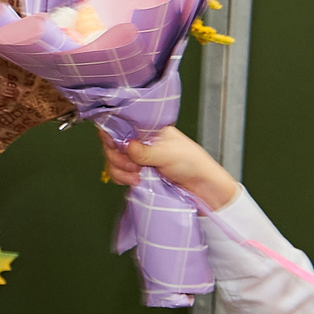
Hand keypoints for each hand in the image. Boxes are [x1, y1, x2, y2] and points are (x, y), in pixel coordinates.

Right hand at [94, 125, 237, 210]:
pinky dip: (121, 178)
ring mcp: (137, 157)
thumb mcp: (167, 154)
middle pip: (113, 144)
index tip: (115, 146)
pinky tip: (134, 181)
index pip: (120, 125)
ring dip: (120, 170)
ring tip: (136, 176)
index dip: (113, 135)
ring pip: (113, 160)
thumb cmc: (191, 163)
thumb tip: (126, 145)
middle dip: (117, 157)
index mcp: (148, 129)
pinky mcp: (136, 172)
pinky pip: (118, 173)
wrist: (201, 187)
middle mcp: (140, 141)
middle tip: (133, 166)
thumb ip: (145, 151)